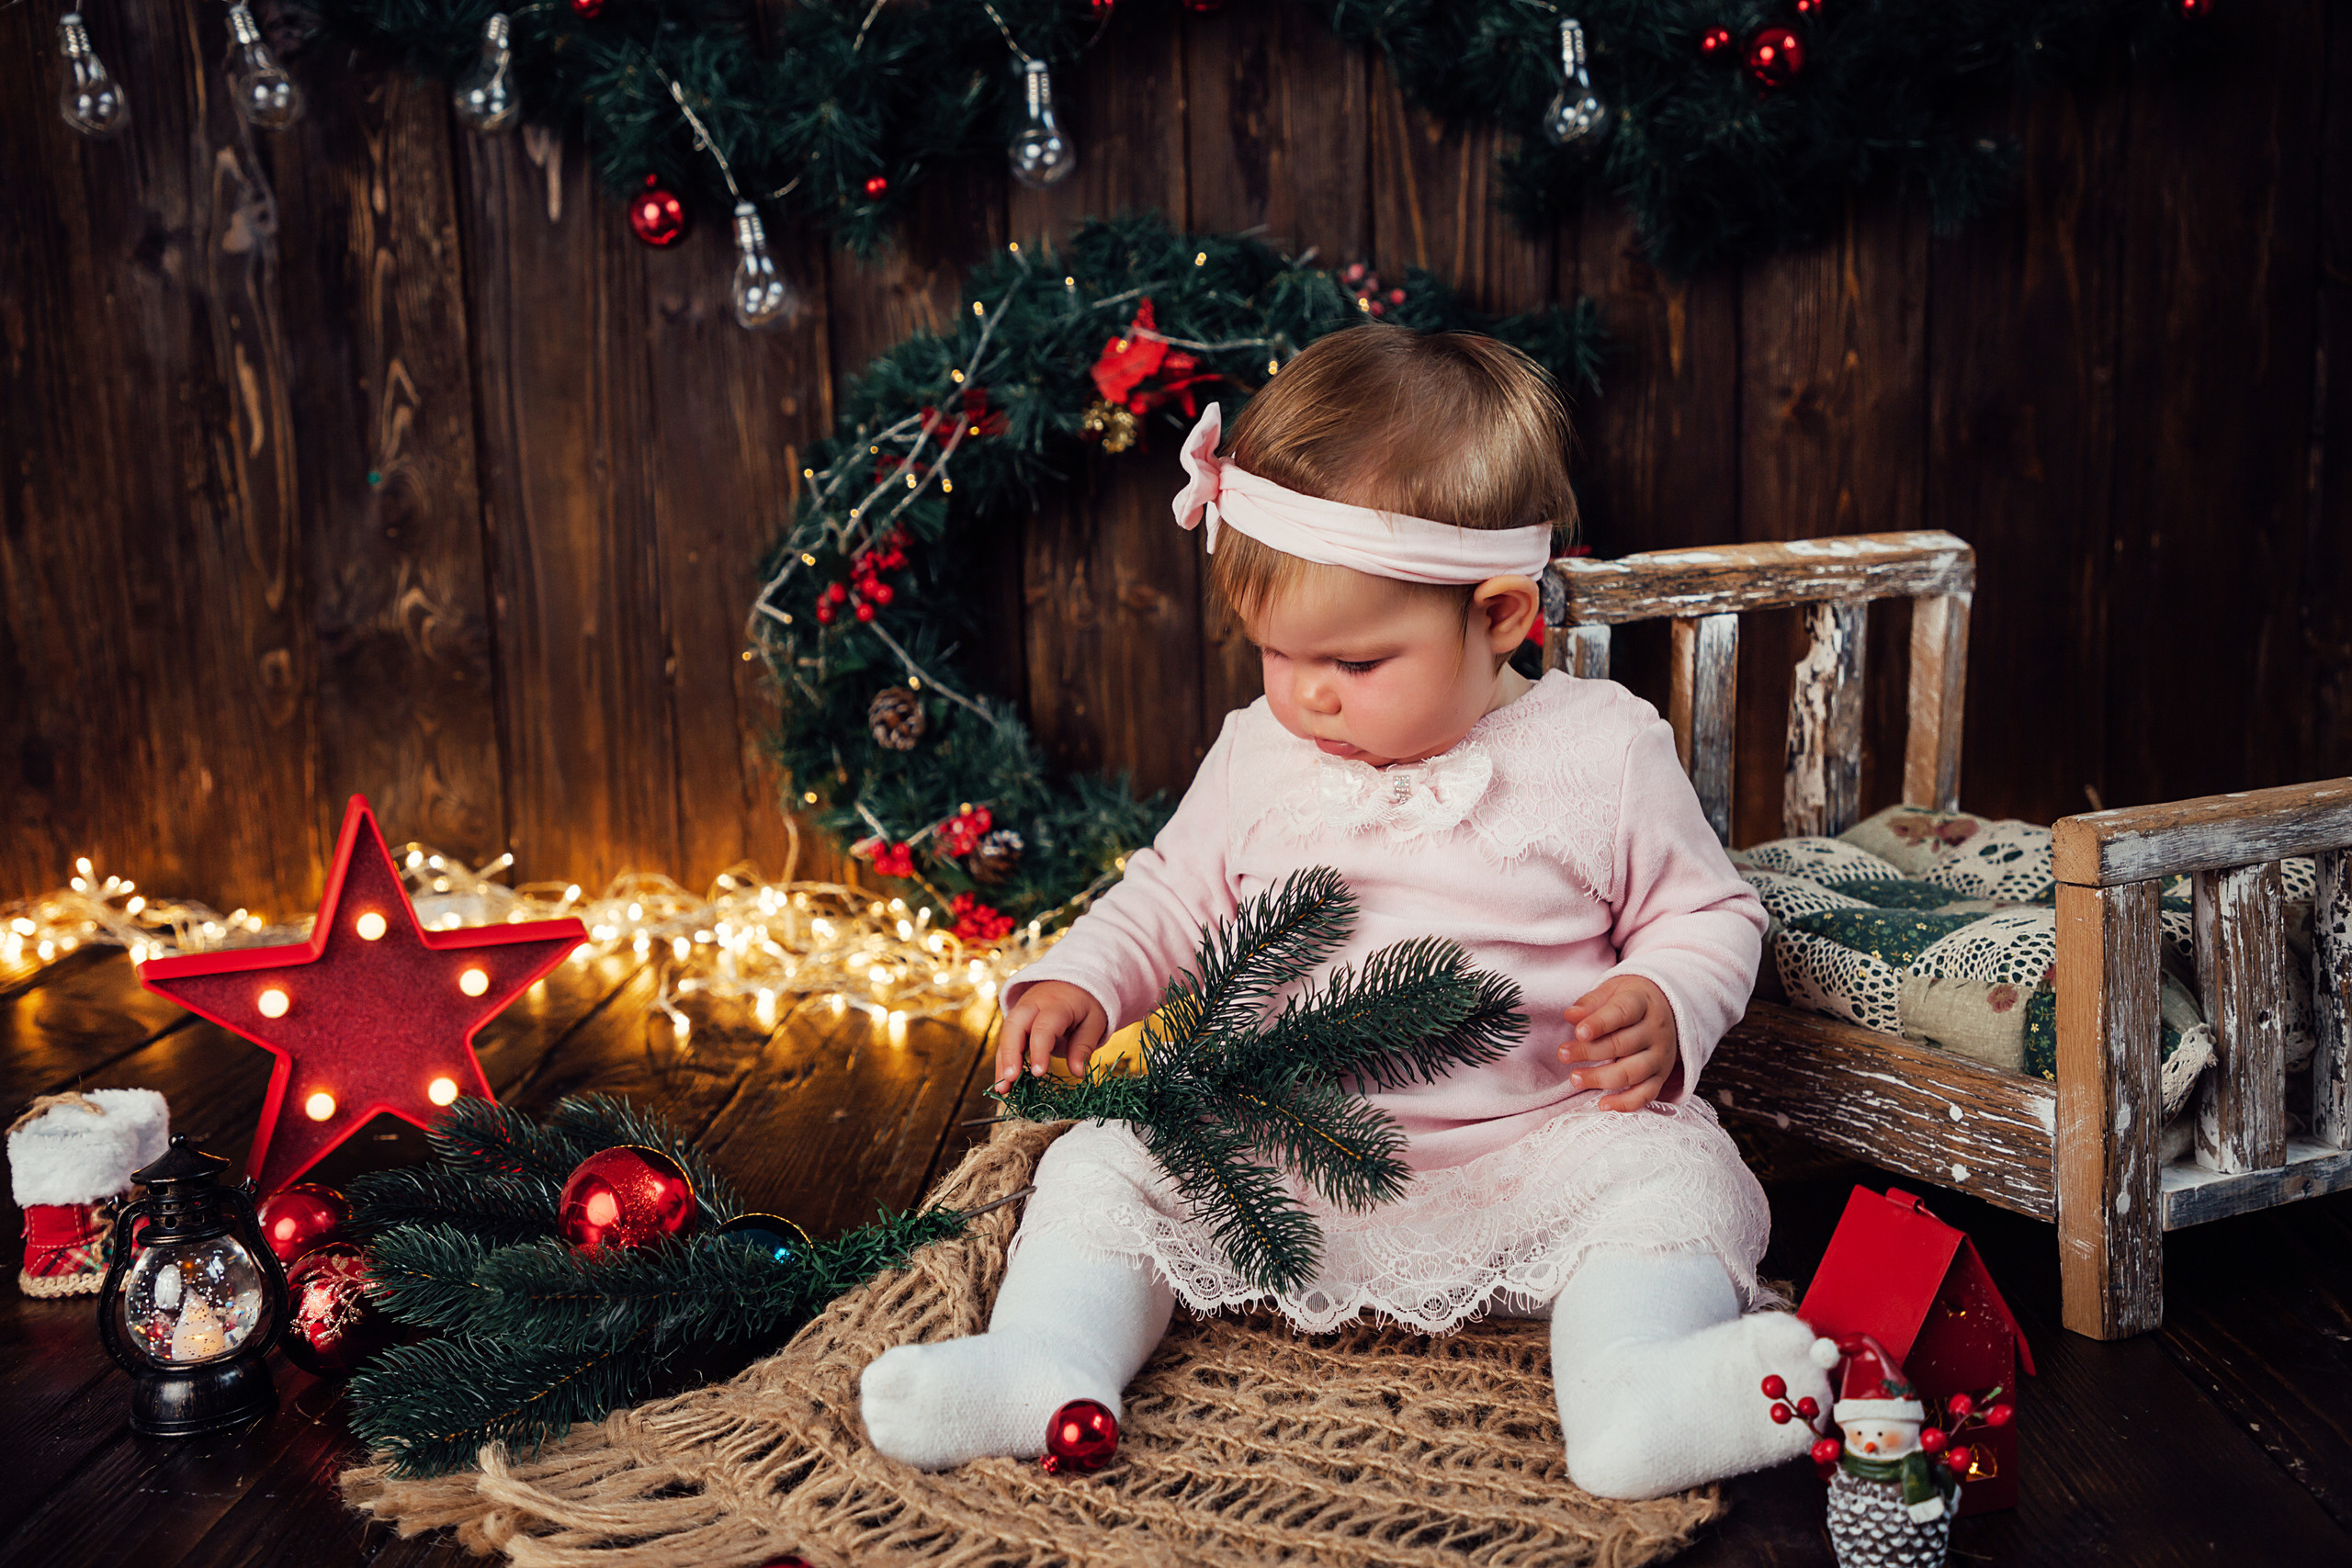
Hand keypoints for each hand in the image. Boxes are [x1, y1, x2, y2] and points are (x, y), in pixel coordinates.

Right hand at [995, 980, 1109, 1090]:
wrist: (1071, 980)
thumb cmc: (1085, 1004)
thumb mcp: (1094, 1021)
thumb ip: (1084, 1046)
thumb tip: (1078, 1073)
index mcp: (1056, 1003)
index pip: (1043, 1026)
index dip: (1039, 1050)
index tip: (1038, 1073)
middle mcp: (1033, 1005)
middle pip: (1015, 1026)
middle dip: (1010, 1054)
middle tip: (1010, 1079)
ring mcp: (1020, 1011)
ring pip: (1006, 1034)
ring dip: (1002, 1062)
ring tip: (1002, 1088)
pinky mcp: (1015, 1021)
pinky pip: (1006, 1040)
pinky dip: (1003, 1061)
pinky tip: (1003, 1081)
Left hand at [1559, 975, 1679, 1111]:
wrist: (1670, 1010)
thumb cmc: (1631, 1001)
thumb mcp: (1612, 991)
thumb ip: (1591, 1003)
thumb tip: (1571, 1015)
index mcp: (1642, 1004)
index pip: (1623, 1013)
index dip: (1600, 1023)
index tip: (1579, 1032)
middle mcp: (1655, 1031)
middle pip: (1623, 1045)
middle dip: (1590, 1052)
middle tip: (1563, 1054)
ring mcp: (1660, 1056)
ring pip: (1632, 1072)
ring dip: (1601, 1078)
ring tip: (1575, 1078)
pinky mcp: (1661, 1077)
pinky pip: (1646, 1094)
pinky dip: (1626, 1103)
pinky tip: (1602, 1104)